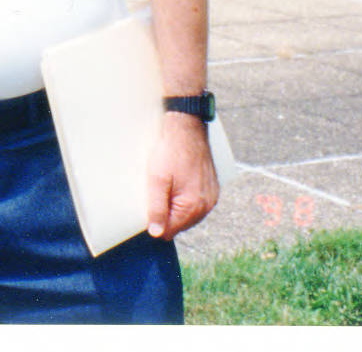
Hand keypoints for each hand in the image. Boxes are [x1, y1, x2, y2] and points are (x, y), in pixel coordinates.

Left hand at [145, 113, 219, 239]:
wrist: (187, 128)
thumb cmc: (171, 151)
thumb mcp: (157, 180)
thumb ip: (157, 208)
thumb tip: (156, 233)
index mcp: (193, 206)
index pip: (169, 231)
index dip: (155, 220)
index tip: (149, 204)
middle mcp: (206, 206)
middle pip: (179, 224)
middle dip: (166, 212)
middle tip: (158, 190)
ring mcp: (211, 197)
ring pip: (187, 214)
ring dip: (175, 204)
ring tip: (168, 183)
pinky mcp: (212, 189)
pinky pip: (195, 203)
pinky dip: (185, 197)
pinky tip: (178, 182)